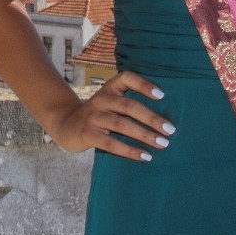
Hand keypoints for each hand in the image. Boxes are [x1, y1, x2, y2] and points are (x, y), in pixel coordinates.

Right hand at [43, 72, 171, 160]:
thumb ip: (128, 104)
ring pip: (121, 125)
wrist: (65, 124)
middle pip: (129, 106)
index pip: (126, 78)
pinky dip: (130, 150)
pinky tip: (145, 156)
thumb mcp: (109, 102)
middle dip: (151, 118)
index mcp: (109, 89)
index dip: (143, 84)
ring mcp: (93, 117)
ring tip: (162, 144)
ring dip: (144, 135)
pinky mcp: (87, 134)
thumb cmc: (97, 115)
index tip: (161, 95)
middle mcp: (101, 100)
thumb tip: (163, 118)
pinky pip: (111, 143)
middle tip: (170, 129)